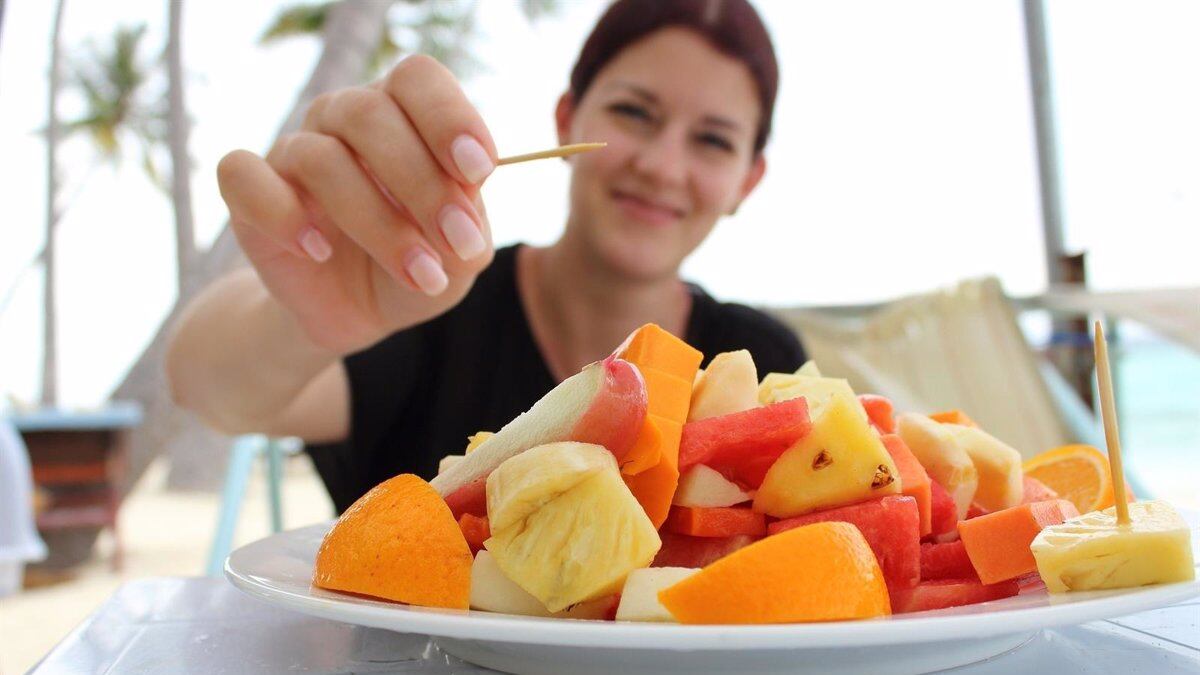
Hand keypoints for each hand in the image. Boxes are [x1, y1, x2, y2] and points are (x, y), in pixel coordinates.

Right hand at [216, 55, 497, 354]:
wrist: (362, 314)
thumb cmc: (421, 263)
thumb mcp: (461, 253)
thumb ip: (470, 221)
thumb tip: (463, 201)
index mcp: (402, 113)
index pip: (416, 78)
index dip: (447, 116)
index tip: (479, 170)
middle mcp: (343, 118)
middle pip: (370, 113)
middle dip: (422, 182)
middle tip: (458, 241)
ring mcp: (293, 153)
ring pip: (321, 158)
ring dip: (378, 221)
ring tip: (420, 273)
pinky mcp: (249, 194)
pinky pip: (243, 177)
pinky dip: (283, 214)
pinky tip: (319, 252)